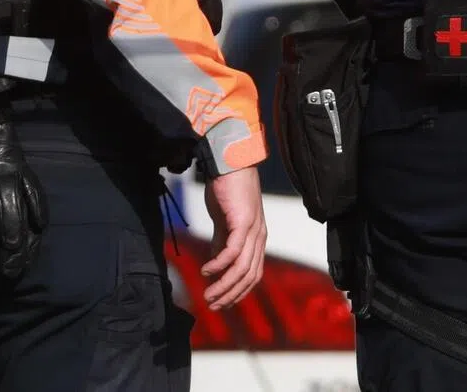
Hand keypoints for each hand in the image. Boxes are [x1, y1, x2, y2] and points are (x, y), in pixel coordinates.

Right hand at [201, 166, 265, 309]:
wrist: (229, 161)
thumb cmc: (227, 187)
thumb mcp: (225, 219)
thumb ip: (223, 240)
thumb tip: (217, 262)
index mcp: (257, 237)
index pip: (253, 274)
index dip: (239, 292)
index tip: (222, 303)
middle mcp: (259, 236)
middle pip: (249, 276)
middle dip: (230, 295)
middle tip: (212, 305)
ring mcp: (253, 229)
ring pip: (242, 269)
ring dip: (224, 285)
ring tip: (207, 294)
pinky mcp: (243, 221)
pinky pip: (232, 251)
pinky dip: (219, 265)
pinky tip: (206, 271)